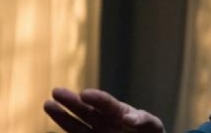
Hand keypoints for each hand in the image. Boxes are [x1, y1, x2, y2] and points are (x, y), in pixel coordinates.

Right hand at [44, 87, 165, 132]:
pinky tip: (56, 126)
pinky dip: (67, 131)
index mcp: (119, 113)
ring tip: (48, 104)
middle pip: (86, 112)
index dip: (96, 99)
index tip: (84, 94)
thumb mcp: (153, 126)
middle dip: (72, 102)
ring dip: (62, 117)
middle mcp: (105, 123)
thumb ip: (144, 121)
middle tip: (56, 91)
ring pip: (77, 127)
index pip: (106, 104)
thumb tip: (128, 118)